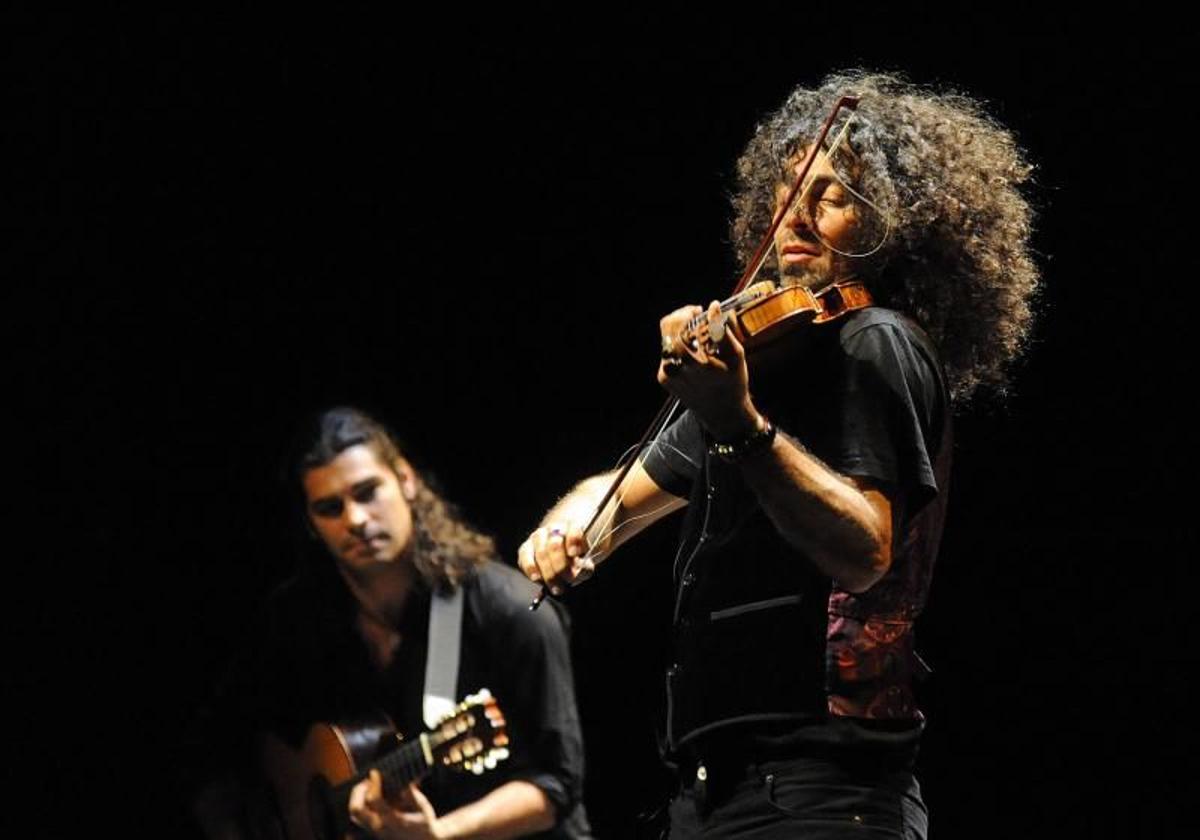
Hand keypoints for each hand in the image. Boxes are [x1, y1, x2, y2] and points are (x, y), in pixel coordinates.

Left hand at [349, 770, 441, 839]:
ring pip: (355, 813)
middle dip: (359, 791)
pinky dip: (360, 802)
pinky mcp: (372, 830)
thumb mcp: (422, 806)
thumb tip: (403, 780)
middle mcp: (380, 827)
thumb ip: (411, 794)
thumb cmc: (424, 822)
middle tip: (369, 780)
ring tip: (369, 785)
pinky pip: (358, 816)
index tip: (375, 772)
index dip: (373, 784)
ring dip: (358, 796)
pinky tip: (372, 794)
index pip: (375, 801)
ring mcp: (374, 830)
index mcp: (393, 821)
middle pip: (356, 809)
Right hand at [517, 524, 593, 594]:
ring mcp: (537, 537)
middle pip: (555, 544)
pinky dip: (531, 568)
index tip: (574, 553)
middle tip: (568, 580)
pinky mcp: (525, 548)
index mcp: (572, 527)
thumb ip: (584, 566)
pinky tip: (537, 578)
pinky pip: (525, 558)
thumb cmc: (575, 558)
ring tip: (557, 588)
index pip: (572, 529)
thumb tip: (577, 573)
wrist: (560, 553)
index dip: (573, 540)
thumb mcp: (585, 561)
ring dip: (549, 573)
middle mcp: (553, 529)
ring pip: (541, 553)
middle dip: (561, 565)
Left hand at [658, 301, 760, 440]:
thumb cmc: (733, 384)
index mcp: (693, 362)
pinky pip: (667, 354)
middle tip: (695, 316)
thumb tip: (713, 306)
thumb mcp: (735, 355)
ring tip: (697, 336)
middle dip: (681, 318)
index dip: (686, 312)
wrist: (721, 413)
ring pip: (666, 340)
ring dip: (680, 333)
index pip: (676, 326)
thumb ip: (721, 330)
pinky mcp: (663, 378)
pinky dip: (679, 347)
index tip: (698, 309)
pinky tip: (694, 353)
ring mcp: (667, 374)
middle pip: (667, 330)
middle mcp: (675, 368)